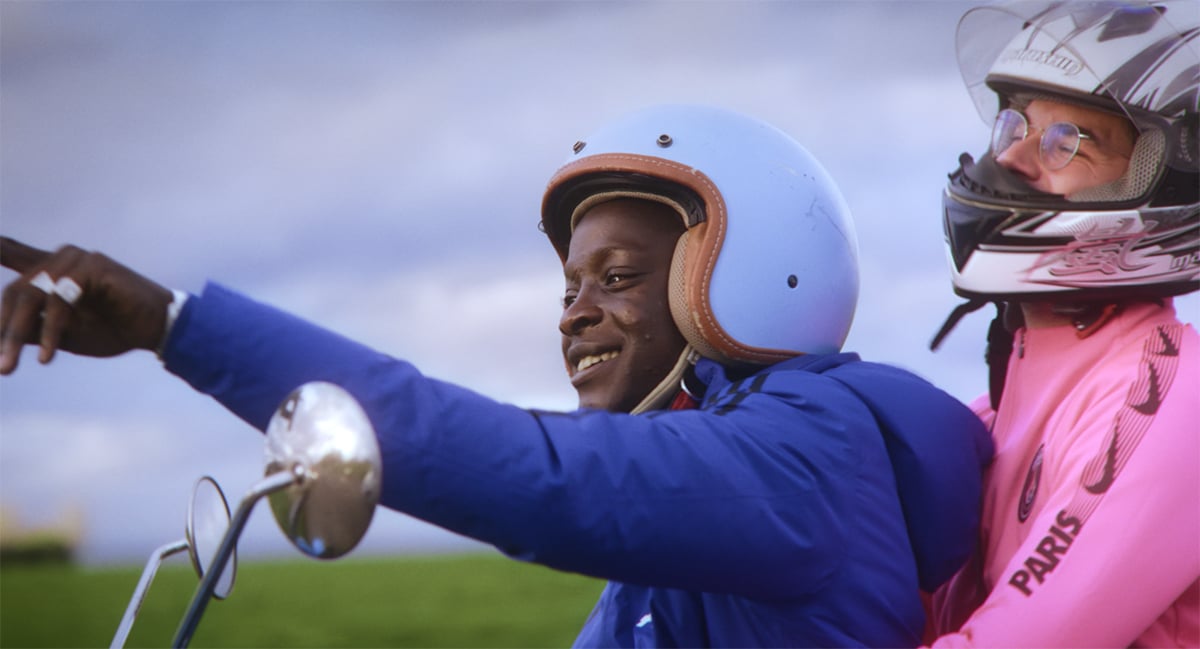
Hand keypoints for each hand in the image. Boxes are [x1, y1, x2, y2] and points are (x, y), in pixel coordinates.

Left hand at [0, 237, 173, 374]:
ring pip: (31, 296)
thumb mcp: (63, 334)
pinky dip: (51, 331)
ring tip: (12, 366)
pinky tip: (48, 356)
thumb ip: (30, 329)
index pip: (12, 254)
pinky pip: (59, 300)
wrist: (157, 329)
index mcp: (52, 270)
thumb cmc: (112, 330)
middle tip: (1, 367)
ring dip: (17, 335)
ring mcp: (75, 259)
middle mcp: (60, 258)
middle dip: (3, 331)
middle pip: (15, 293)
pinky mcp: (92, 266)